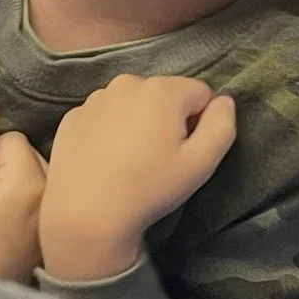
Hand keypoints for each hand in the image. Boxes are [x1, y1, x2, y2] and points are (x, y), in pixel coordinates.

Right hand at [0, 103, 46, 281]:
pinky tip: (10, 227)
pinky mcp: (58, 227)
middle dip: (1, 171)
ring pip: (33, 172)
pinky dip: (25, 202)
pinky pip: (43, 193)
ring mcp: (60, 211)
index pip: (10, 139)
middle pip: (25, 154)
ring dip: (12, 186)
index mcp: (32, 180)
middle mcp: (56, 192)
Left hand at [40, 75, 235, 281]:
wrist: (84, 216)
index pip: (200, 93)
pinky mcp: (73, 116)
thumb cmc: (148, 188)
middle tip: (159, 159)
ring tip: (131, 162)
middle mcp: (128, 82)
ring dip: (138, 123)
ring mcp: (96, 97)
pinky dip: (109, 131)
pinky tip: (105, 160)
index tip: (185, 152)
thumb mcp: (200, 164)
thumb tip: (224, 101)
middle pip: (164, 95)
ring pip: (133, 103)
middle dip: (168, 119)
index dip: (200, 123)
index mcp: (162, 89)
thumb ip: (222, 126)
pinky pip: (104, 115)